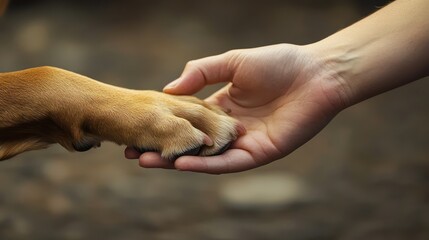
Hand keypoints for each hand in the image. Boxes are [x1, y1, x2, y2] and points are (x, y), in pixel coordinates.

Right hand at [125, 44, 348, 173]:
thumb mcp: (231, 62)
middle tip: (133, 153)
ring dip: (178, 160)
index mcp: (222, 106)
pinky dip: (206, 165)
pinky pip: (228, 162)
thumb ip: (200, 73)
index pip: (187, 120)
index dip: (164, 124)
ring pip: (206, 157)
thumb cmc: (278, 63)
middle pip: (191, 142)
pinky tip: (182, 164)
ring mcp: (243, 143)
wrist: (316, 73)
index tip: (137, 127)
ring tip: (148, 161)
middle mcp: (229, 128)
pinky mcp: (259, 153)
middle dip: (164, 148)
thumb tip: (167, 90)